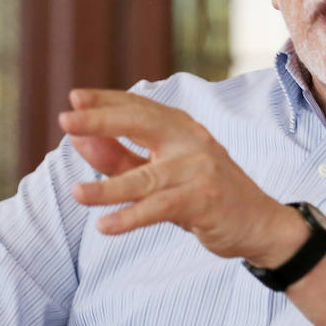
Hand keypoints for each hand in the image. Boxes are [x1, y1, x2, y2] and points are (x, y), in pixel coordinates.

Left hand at [59, 89, 302, 264]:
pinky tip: (105, 226)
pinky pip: (160, 208)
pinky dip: (131, 217)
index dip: (106, 100)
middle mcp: (190, 139)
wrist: (259, 223)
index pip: (138, 106)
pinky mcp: (204, 200)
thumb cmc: (204, 194)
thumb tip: (78, 140)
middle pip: (140, 123)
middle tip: (66, 121)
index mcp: (180, 127)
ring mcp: (199, 169)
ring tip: (76, 192)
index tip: (74, 98)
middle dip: (101, 121)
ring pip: (145, 177)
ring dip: (108, 187)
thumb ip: (120, 157)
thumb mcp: (160, 173)